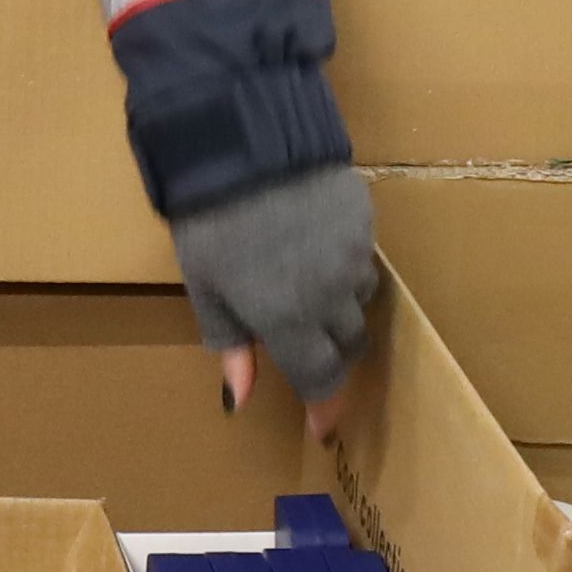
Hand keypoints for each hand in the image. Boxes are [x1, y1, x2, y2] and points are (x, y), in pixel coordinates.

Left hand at [172, 160, 380, 410]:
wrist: (244, 143)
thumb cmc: (210, 221)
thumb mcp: (206, 288)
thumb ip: (230, 344)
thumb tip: (238, 400)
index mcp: (287, 319)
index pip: (320, 380)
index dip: (324, 407)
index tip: (322, 427)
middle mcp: (330, 296)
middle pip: (349, 345)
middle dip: (332, 354)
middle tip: (308, 348)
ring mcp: (354, 257)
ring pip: (360, 302)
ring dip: (339, 309)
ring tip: (306, 286)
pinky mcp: (365, 222)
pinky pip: (364, 261)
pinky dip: (345, 267)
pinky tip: (316, 248)